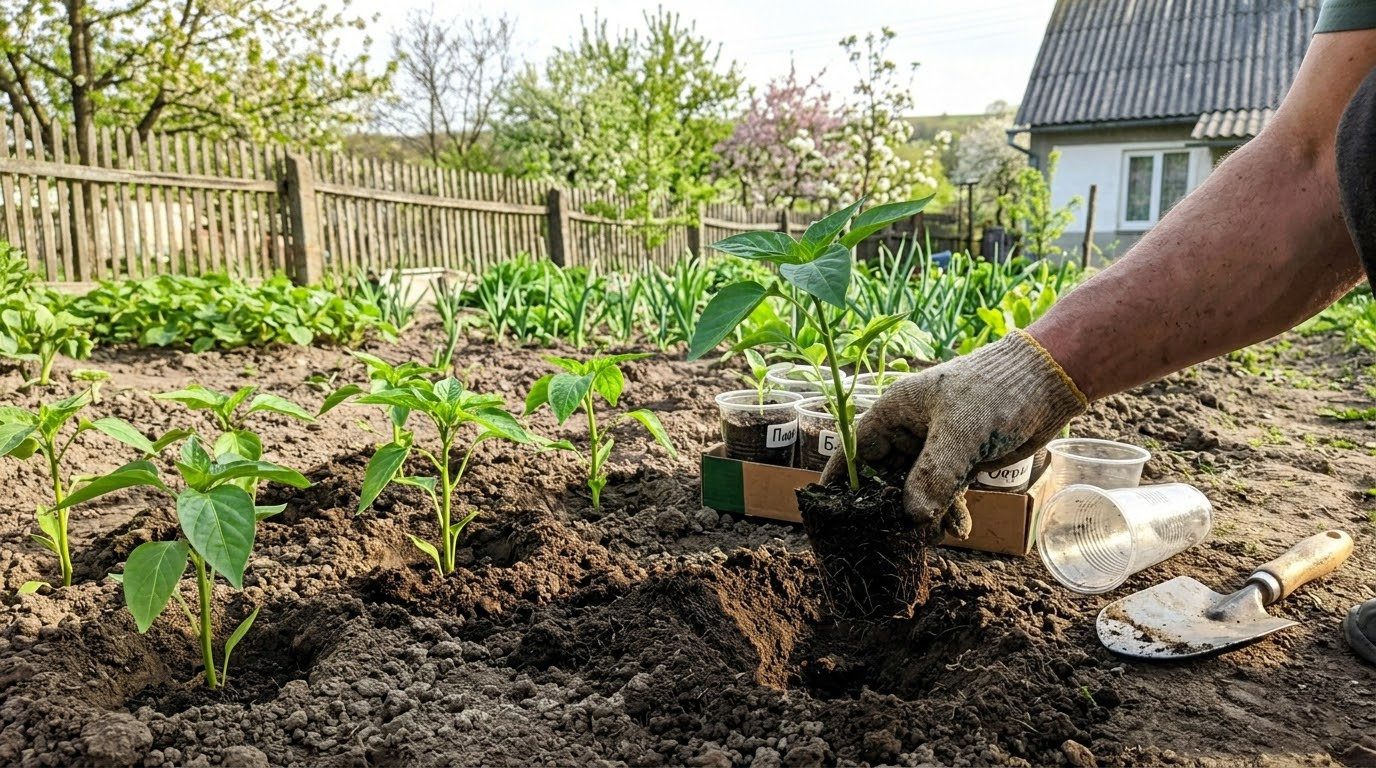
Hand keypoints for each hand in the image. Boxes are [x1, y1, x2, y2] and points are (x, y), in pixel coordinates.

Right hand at [821, 329, 1086, 539]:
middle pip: (885, 476)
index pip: (856, 449)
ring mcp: (936, 446)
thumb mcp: (960, 434)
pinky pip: (946, 491)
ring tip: (931, 540)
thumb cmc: (995, 393)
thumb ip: (933, 476)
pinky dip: (950, 511)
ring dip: (924, 514)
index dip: (841, 479)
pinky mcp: (962, 459)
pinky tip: (960, 530)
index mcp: (896, 412)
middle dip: (890, 507)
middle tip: (892, 539)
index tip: (827, 510)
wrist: (1047, 382)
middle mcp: (910, 429)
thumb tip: (912, 517)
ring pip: (917, 488)